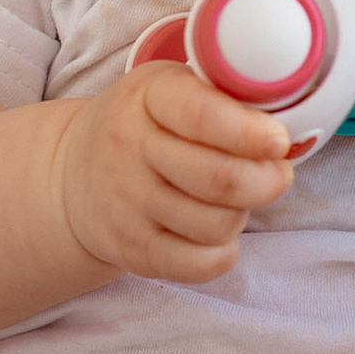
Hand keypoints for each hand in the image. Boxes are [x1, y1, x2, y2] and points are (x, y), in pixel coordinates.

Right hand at [55, 61, 292, 283]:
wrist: (70, 173)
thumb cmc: (143, 125)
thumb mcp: (172, 89)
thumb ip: (224, 101)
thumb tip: (284, 138)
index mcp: (149, 96)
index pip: (201, 115)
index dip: (250, 133)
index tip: (279, 142)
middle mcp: (130, 148)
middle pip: (220, 180)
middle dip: (267, 182)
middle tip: (276, 174)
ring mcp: (126, 202)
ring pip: (216, 224)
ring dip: (242, 215)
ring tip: (233, 201)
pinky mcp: (130, 248)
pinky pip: (198, 264)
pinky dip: (223, 253)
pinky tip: (217, 235)